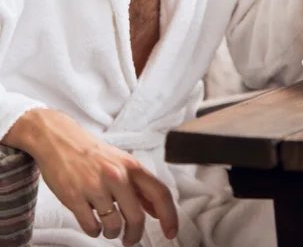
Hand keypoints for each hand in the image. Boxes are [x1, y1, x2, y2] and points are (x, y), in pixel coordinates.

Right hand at [5, 109, 177, 246]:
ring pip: (114, 226)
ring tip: (107, 228)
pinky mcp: (74, 197)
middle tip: (130, 239)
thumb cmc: (91, 152)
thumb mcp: (121, 162)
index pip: (160, 193)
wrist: (59, 138)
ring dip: (111, 233)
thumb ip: (139, 186)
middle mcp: (116, 175)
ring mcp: (95, 186)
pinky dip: (94, 231)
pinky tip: (92, 222)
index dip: (170, 216)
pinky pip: (91, 228)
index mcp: (131, 166)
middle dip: (134, 235)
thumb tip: (157, 211)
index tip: (171, 232)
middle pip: (137, 218)